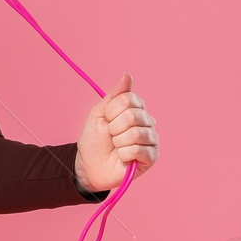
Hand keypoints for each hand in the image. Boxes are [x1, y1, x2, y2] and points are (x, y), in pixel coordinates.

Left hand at [75, 72, 157, 192]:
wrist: (89, 165)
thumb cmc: (94, 139)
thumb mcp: (99, 113)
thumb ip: (114, 96)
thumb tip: (127, 75)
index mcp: (136, 108)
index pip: (128, 99)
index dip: (111, 111)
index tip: (106, 119)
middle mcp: (147, 121)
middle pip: (132, 115)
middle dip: (114, 127)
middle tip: (111, 135)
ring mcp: (151, 139)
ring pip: (135, 133)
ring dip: (118, 142)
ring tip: (116, 146)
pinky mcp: (152, 157)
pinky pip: (138, 150)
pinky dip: (123, 154)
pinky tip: (122, 156)